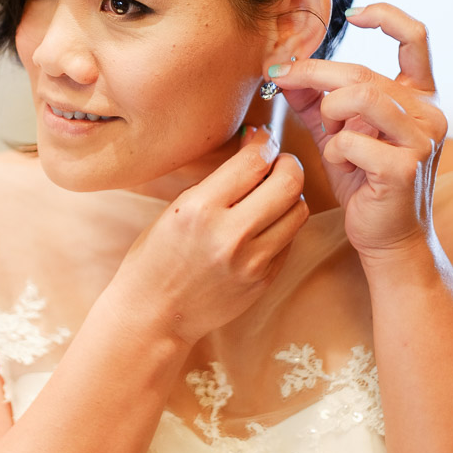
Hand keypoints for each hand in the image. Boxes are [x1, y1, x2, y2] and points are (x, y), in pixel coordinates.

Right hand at [109, 126, 307, 347]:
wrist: (154, 314)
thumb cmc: (156, 255)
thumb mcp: (177, 208)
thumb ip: (218, 183)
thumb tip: (254, 152)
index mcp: (200, 208)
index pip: (254, 161)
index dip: (264, 142)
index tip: (262, 138)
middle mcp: (230, 234)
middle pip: (288, 182)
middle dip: (287, 163)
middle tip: (277, 161)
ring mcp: (251, 261)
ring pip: (298, 210)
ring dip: (290, 195)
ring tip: (273, 193)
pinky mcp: (263, 280)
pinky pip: (289, 239)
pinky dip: (282, 224)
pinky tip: (263, 223)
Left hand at [272, 3, 447, 260]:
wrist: (386, 238)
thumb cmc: (363, 182)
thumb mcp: (337, 131)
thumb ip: (315, 98)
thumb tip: (282, 67)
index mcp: (417, 97)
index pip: (415, 39)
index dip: (385, 16)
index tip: (352, 16)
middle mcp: (428, 113)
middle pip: (362, 71)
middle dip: (313, 71)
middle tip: (280, 75)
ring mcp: (421, 139)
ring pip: (360, 96)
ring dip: (329, 111)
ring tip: (329, 133)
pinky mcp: (404, 167)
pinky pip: (350, 141)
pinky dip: (334, 150)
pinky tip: (342, 165)